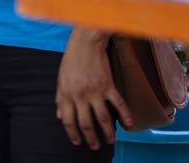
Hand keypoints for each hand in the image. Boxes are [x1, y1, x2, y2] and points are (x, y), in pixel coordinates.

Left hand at [56, 28, 132, 150]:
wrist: (86, 42)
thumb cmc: (72, 59)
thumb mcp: (61, 78)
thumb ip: (60, 98)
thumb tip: (59, 115)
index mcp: (67, 94)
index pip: (68, 121)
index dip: (72, 134)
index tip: (77, 142)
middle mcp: (80, 96)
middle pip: (86, 123)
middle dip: (91, 138)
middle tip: (95, 146)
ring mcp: (95, 91)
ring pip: (103, 118)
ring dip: (107, 132)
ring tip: (110, 140)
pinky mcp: (108, 85)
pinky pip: (118, 103)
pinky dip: (125, 114)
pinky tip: (129, 123)